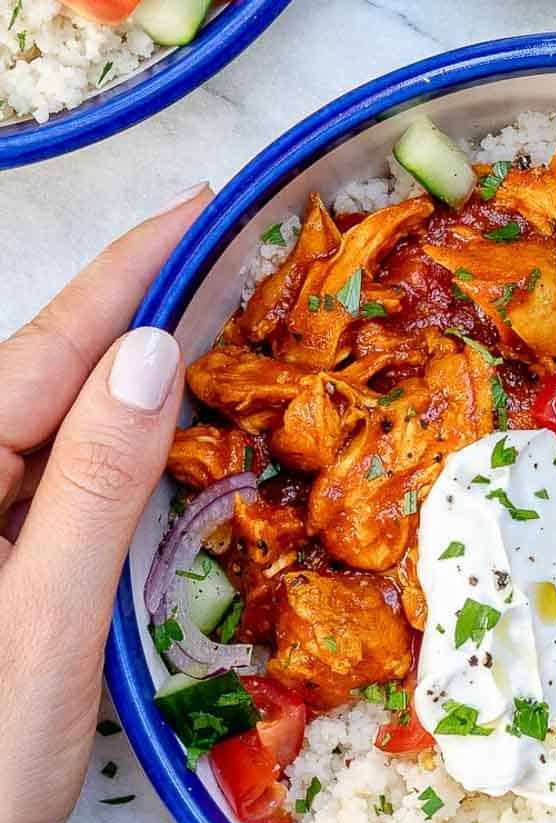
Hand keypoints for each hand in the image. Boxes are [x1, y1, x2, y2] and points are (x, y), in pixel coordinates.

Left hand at [0, 185, 210, 822]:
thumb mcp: (41, 621)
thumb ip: (90, 484)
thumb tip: (150, 352)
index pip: (54, 343)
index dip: (137, 265)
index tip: (209, 200)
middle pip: (57, 369)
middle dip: (151, 307)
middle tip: (246, 263)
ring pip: (64, 422)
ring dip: (144, 375)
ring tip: (230, 328)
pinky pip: (65, 478)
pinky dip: (127, 446)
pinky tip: (174, 432)